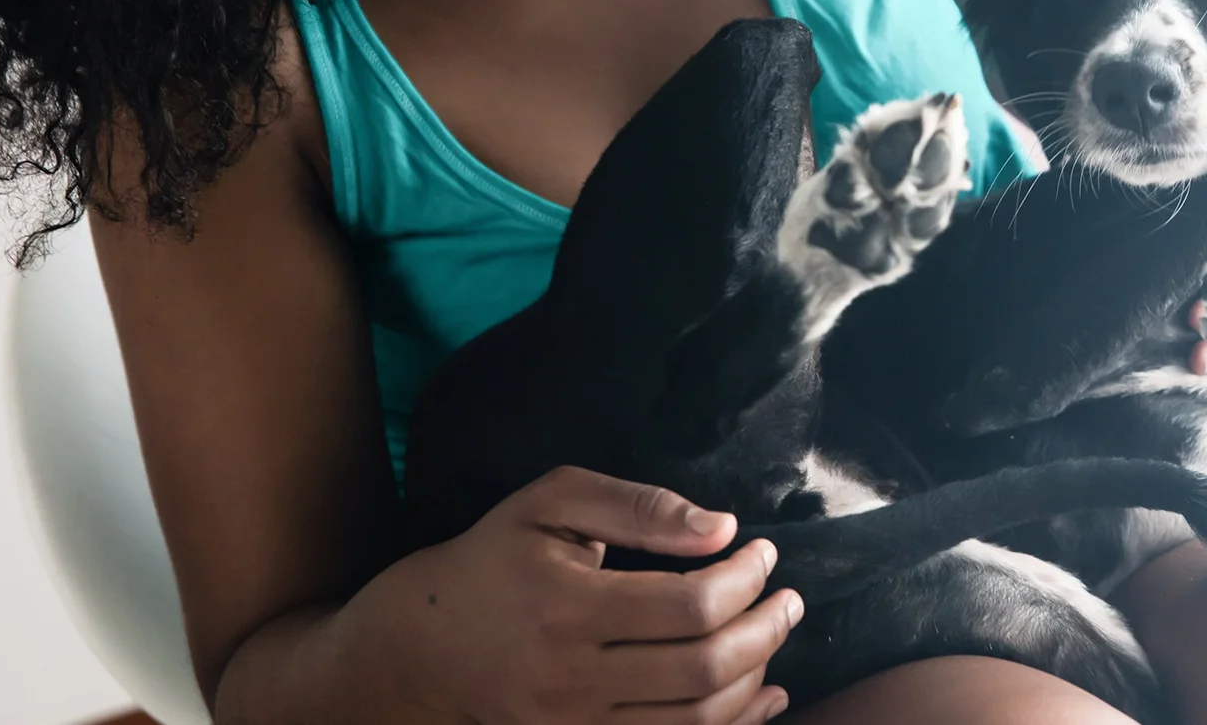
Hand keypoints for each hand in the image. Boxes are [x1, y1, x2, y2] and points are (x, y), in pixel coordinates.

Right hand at [355, 467, 800, 724]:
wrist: (417, 649)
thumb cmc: (491, 560)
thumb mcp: (550, 504)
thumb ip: (636, 506)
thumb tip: (719, 527)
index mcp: (568, 607)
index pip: (689, 605)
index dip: (745, 579)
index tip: (763, 552)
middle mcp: (573, 677)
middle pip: (702, 670)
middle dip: (765, 629)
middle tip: (789, 597)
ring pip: (695, 720)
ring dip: (754, 676)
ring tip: (774, 633)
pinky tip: (762, 696)